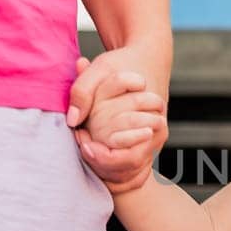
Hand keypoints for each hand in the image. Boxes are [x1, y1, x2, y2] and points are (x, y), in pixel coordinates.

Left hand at [69, 50, 168, 192]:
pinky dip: (113, 168)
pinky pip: (133, 169)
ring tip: (86, 148)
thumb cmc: (123, 62)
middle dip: (102, 166)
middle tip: (82, 146)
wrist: (147, 56)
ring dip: (106, 170)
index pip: (128, 158)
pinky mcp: (148, 142)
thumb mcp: (100, 69)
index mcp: (151, 120)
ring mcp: (154, 140)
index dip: (102, 157)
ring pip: (132, 174)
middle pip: (130, 171)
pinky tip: (95, 153)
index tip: (83, 143)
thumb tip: (73, 120)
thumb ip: (83, 91)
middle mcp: (157, 134)